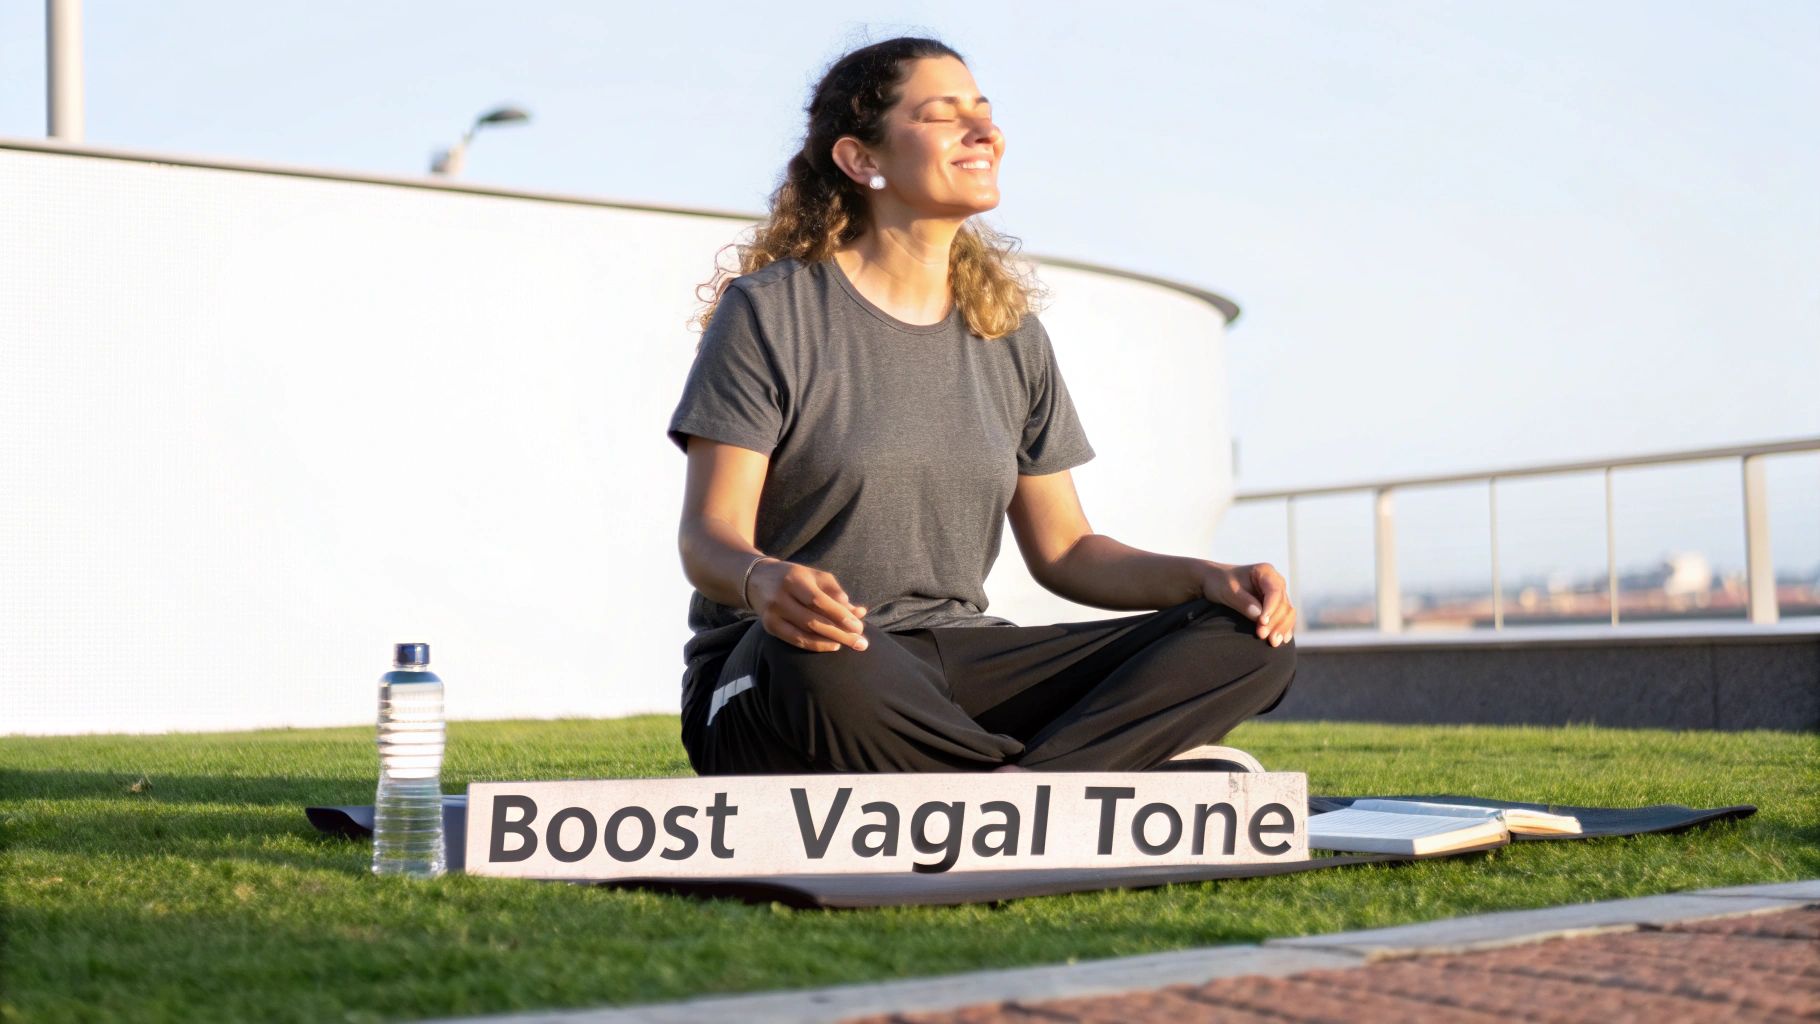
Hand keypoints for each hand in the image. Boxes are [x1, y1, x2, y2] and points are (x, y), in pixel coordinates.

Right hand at [748, 559, 869, 652]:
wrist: (756, 579)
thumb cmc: (795, 577)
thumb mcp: (815, 576)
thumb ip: (836, 592)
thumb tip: (858, 612)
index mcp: (794, 578)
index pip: (819, 601)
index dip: (840, 615)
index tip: (859, 626)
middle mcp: (781, 596)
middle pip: (813, 620)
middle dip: (840, 633)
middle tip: (861, 643)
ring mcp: (773, 613)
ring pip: (804, 633)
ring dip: (830, 642)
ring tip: (850, 645)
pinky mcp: (769, 626)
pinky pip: (795, 640)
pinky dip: (815, 645)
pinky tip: (832, 645)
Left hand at [1200, 562, 1296, 646]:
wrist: (1216, 582)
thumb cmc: (1220, 583)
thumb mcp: (1227, 590)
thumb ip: (1243, 602)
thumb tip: (1259, 616)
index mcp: (1265, 572)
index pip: (1274, 592)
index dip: (1271, 608)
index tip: (1262, 622)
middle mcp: (1276, 582)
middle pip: (1283, 604)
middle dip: (1275, 622)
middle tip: (1262, 636)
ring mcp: (1278, 594)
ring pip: (1287, 612)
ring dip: (1281, 628)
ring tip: (1273, 642)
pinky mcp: (1276, 606)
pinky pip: (1285, 618)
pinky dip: (1284, 628)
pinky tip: (1282, 640)